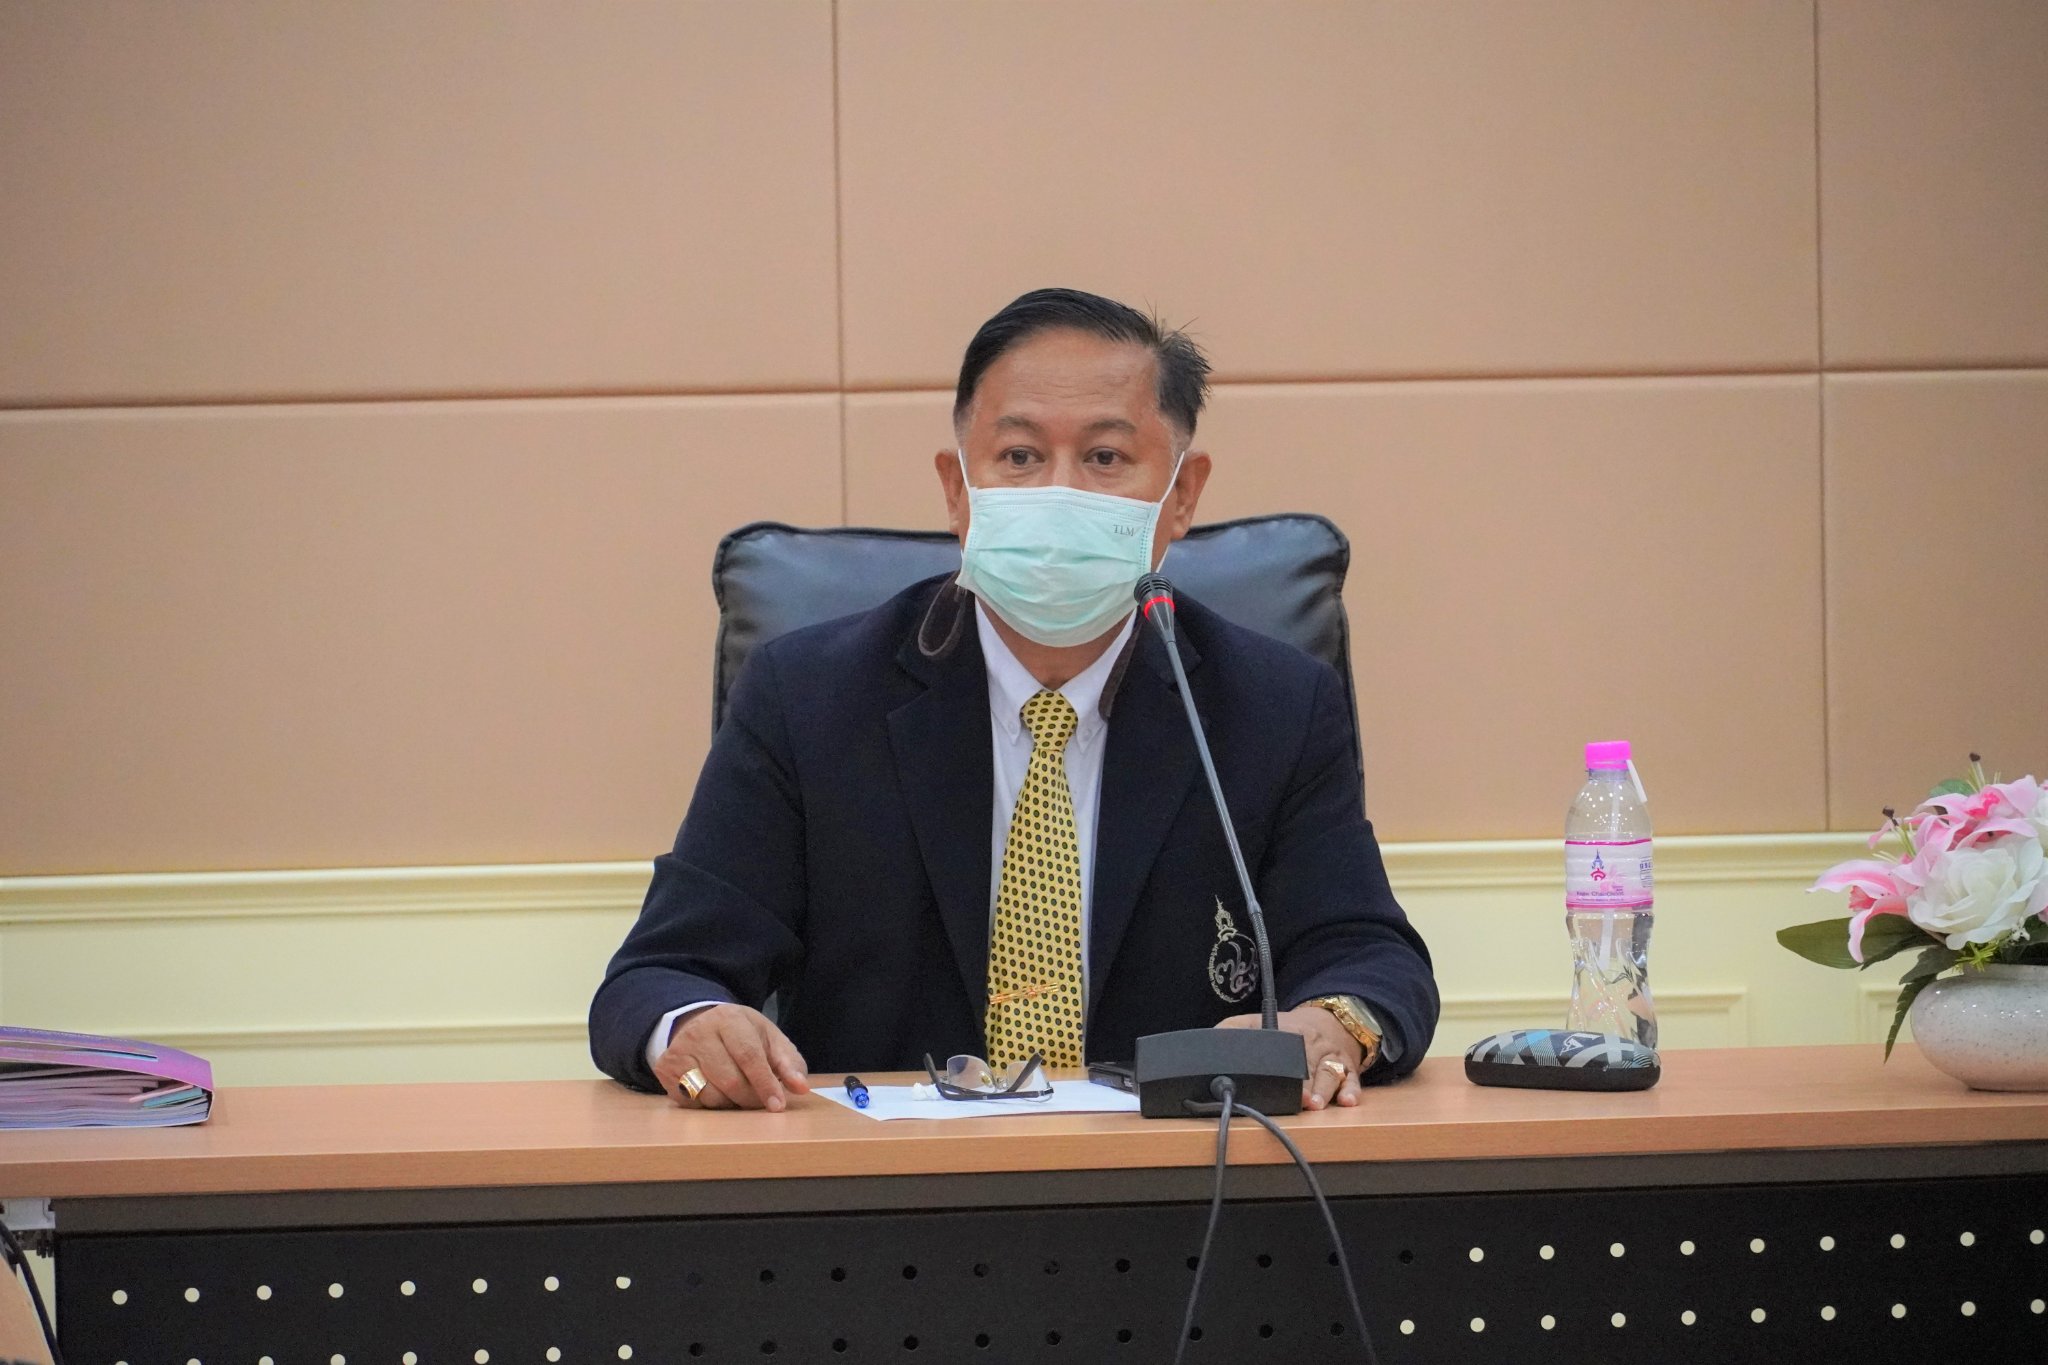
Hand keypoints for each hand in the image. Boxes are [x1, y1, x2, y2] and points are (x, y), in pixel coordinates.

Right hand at [654, 1004, 810, 1111]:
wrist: (699, 1023)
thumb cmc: (742, 1035)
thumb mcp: (769, 1039)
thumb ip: (789, 1063)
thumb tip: (801, 1087)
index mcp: (729, 1019)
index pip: (749, 1056)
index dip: (765, 1083)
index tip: (777, 1105)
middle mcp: (700, 1032)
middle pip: (730, 1080)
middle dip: (750, 1098)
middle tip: (759, 1101)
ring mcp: (679, 1051)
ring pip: (710, 1095)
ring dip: (730, 1104)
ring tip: (737, 1093)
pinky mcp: (665, 1069)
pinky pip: (692, 1102)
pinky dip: (710, 1105)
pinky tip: (716, 1092)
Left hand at [1217, 1005, 1363, 1110]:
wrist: (1330, 1020)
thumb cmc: (1289, 1029)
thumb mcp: (1258, 1021)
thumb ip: (1232, 1031)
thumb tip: (1207, 1045)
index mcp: (1290, 1033)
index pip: (1284, 1049)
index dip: (1281, 1066)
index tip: (1276, 1078)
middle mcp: (1313, 1045)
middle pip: (1309, 1066)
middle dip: (1304, 1085)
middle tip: (1300, 1101)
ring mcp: (1332, 1058)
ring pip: (1330, 1073)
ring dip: (1324, 1090)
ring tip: (1316, 1105)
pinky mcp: (1349, 1069)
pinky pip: (1354, 1080)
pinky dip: (1352, 1091)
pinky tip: (1347, 1101)